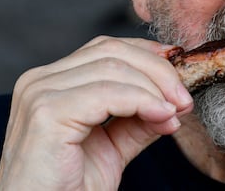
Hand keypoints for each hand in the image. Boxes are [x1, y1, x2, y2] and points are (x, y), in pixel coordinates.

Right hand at [0, 37, 192, 190]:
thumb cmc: (67, 189)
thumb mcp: (111, 149)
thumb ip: (137, 121)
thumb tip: (172, 103)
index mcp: (51, 82)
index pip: (107, 48)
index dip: (149, 56)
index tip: (181, 77)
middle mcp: (40, 80)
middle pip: (113, 51)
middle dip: (159, 70)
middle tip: (184, 98)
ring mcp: (39, 93)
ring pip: (114, 68)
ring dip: (155, 88)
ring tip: (175, 112)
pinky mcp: (46, 113)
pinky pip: (107, 94)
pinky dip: (143, 101)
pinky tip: (161, 116)